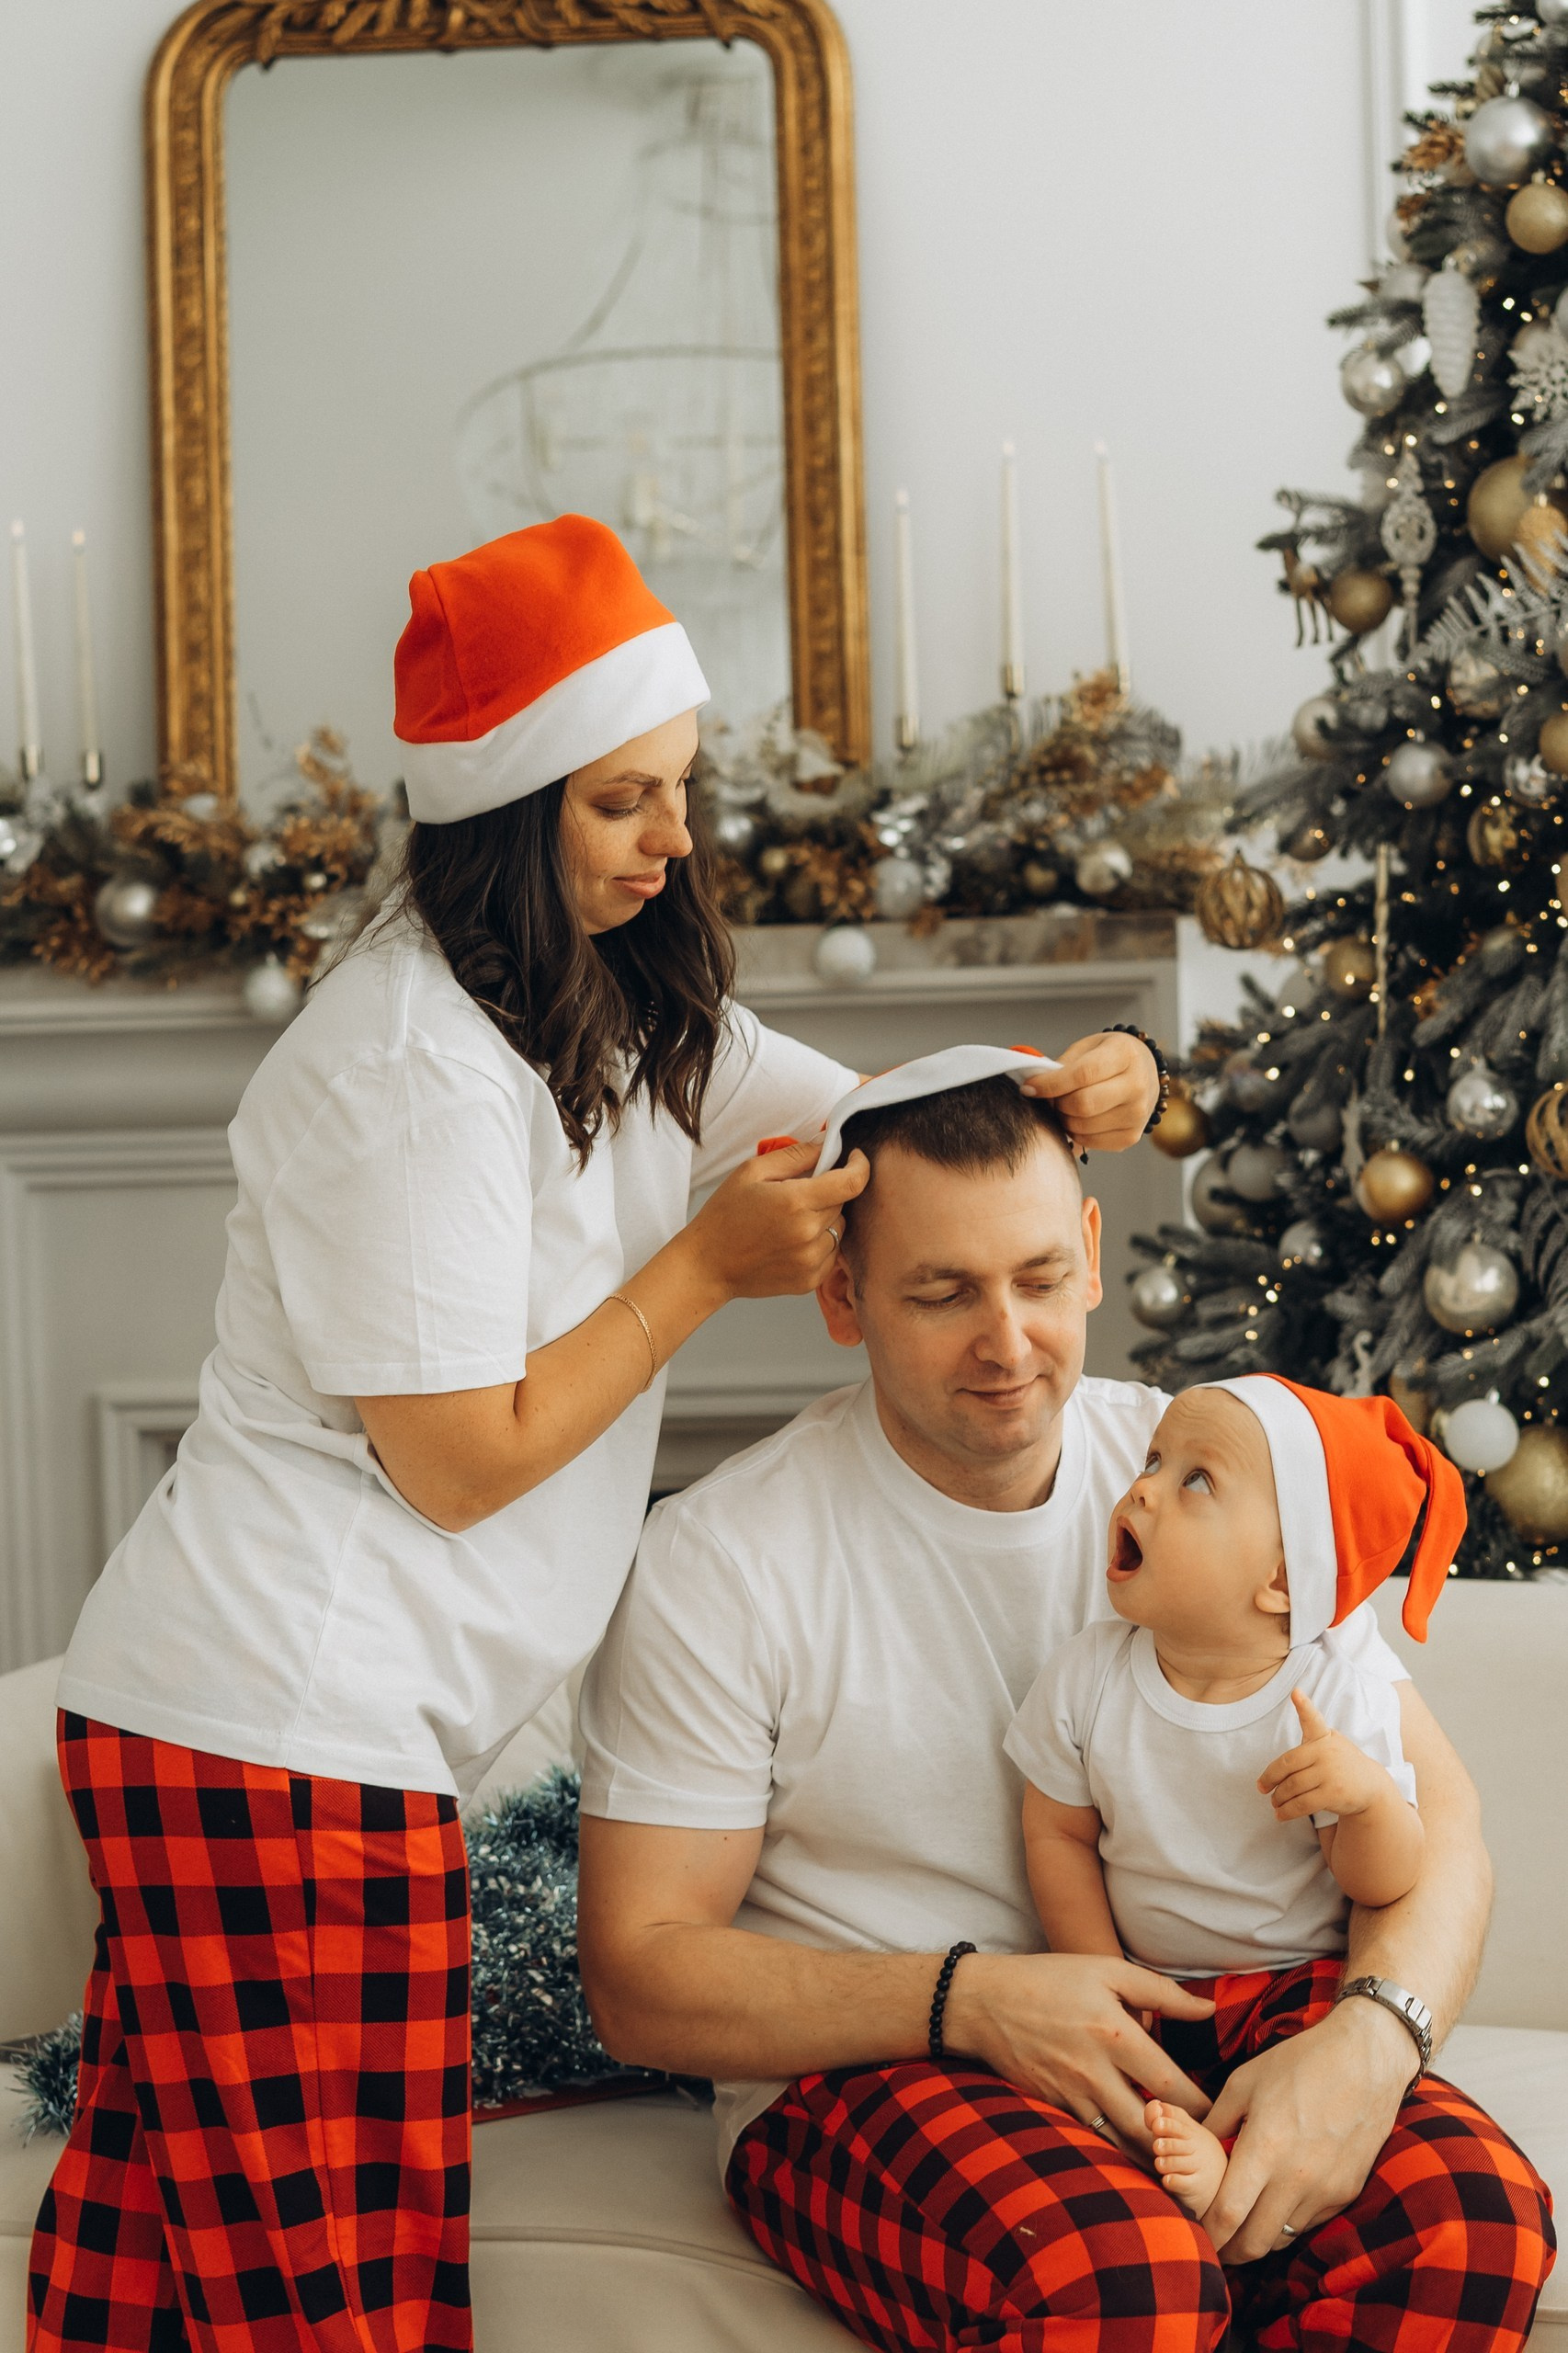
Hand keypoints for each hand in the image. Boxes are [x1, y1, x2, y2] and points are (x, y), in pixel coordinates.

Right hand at [688, 1137, 868, 1301]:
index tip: (855, 1157)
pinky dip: (820, 1243)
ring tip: (792, 1220)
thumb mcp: (752, 1172)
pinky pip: (831, 1254)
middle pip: (843, 1203)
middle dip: (829, 1191)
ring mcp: (810, 1261)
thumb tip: (827, 1144)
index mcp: (795, 1202)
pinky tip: (792, 1241)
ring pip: (839, 1229)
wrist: (707, 1265)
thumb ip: (795, 1155)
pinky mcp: (809, 1281)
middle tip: (800, 1192)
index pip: (851, 1182)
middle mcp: (808, 1233)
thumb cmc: (724, 1215)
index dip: (860, 1166)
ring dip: (826, 1219)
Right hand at [944, 1951, 1214, 2150]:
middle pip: (1150, 2127)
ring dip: (1154, 2161)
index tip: (1220, 2120)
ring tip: (1182, 2171)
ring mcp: (1071, 2096)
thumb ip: (1161, 1992)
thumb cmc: (1049, 1980)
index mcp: (1114, 2034)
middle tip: (1207, 2159)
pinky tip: (1137, 2164)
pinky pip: (1093, 2141)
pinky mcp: (1052, 2110)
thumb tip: (1207, 2011)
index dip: (1201, 2109)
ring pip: (1122, 2145)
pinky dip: (1118, 2156)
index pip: (1170, 2085)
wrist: (982, 2002)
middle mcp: (1095, 2071)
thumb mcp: (1107, 1971)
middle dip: (1182, 2148)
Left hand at [1020, 1032, 1160, 1151]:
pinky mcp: (1131, 1136)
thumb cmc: (1108, 1057)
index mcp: (1125, 1055)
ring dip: (1063, 1119)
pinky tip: (1078, 1118)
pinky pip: (1089, 1141)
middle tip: (1050, 1098)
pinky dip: (1075, 1132)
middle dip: (1056, 1103)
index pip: (1082, 1074)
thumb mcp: (1087, 1048)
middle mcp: (1137, 1086)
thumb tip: (1033, 1088)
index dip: (1050, 1084)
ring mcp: (1137, 1115)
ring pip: (1082, 1125)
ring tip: (1065, 1106)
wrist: (1143, 1071)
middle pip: (1082, 1104)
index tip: (1028, 1088)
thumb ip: (1062, 1066)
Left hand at [1200, 1990, 1412, 2261]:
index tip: (1196, 2237)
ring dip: (1260, 2238)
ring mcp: (1325, 2189)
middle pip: (1255, 2241)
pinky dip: (1288, 2222)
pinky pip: (1310, 2222)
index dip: (1208, 2233)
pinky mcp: (1346, 2192)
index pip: (1228, 2214)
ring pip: (1283, 2236)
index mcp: (1264, 2149)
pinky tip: (1278, 2205)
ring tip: (1244, 2227)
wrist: (1364, 2059)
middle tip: (1216, 2244)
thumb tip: (1194, 2148)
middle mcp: (1296, 2178)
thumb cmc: (1298, 2063)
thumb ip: (1216, 2122)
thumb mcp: (1243, 2082)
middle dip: (1230, 2250)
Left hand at [1259, 1691, 1399, 1822]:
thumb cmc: (1340, 1761)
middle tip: (1262, 1788)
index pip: (1313, 1720)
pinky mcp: (1333, 1794)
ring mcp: (1331, 1774)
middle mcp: (1327, 1753)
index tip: (1296, 1693)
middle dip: (1271, 1779)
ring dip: (1279, 1798)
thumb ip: (1308, 1733)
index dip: (1305, 1706)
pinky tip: (1280, 1815)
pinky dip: (1287, 1811)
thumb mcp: (1329, 1741)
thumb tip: (1288, 1721)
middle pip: (1288, 1766)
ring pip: (1293, 1787)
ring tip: (1274, 1803)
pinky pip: (1302, 1804)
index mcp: (1324, 1737)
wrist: (1371, 1786)